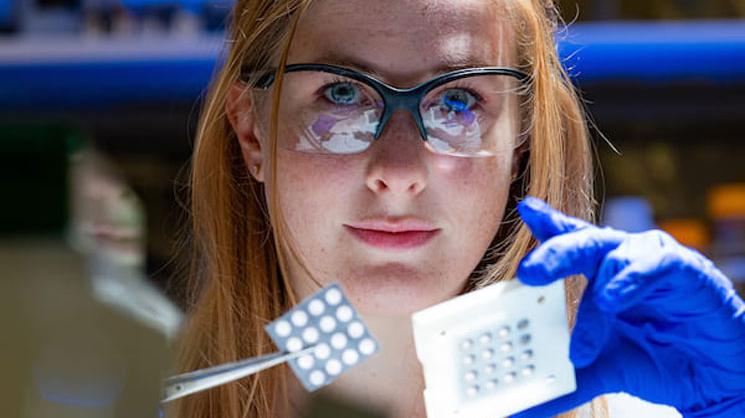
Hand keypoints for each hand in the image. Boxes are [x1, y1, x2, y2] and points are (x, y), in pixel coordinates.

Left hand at [511, 197, 744, 417]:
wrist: (714, 379)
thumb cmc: (654, 359)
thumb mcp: (600, 369)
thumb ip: (560, 381)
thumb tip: (518, 409)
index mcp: (596, 274)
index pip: (567, 241)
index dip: (547, 223)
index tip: (524, 208)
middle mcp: (620, 259)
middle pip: (581, 243)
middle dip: (554, 253)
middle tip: (528, 272)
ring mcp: (651, 260)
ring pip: (614, 257)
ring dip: (597, 296)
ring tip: (589, 331)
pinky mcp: (686, 270)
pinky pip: (656, 264)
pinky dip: (632, 280)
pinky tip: (615, 299)